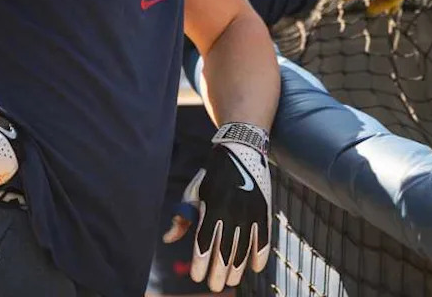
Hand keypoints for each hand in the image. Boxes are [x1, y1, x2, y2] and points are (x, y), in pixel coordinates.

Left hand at [163, 123, 271, 292]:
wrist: (241, 149)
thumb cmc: (212, 174)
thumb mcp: (194, 192)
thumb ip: (183, 217)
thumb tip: (168, 239)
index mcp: (211, 207)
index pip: (204, 243)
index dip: (200, 263)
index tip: (196, 277)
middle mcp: (231, 212)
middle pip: (224, 252)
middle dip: (218, 272)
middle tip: (215, 286)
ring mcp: (249, 212)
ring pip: (243, 250)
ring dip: (237, 269)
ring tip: (231, 280)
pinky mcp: (263, 210)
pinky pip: (264, 239)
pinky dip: (260, 255)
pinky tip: (255, 268)